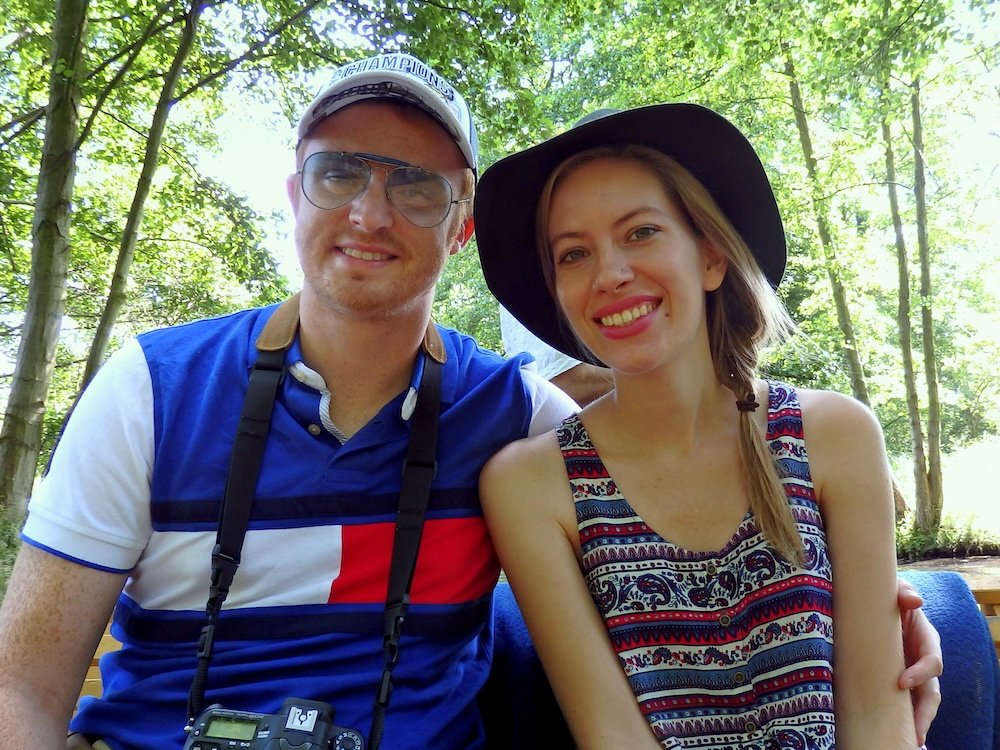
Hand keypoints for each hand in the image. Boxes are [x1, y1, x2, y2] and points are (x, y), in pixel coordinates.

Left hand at [896, 577, 942, 745]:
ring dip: (916, 722)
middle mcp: (923, 659)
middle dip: (925, 712)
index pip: (933, 660)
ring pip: (922, 702)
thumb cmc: (886, 595)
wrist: (873, 602)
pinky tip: (895, 734)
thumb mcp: (895, 589)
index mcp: (926, 638)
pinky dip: (902, 718)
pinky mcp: (896, 679)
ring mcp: (912, 672)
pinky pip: (903, 702)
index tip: (902, 683)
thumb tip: (913, 599)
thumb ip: (904, 591)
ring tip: (910, 742)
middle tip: (915, 732)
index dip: (921, 673)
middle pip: (932, 692)